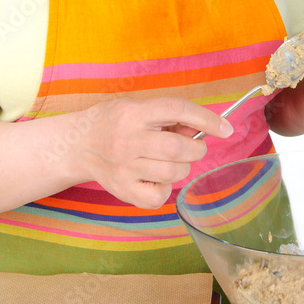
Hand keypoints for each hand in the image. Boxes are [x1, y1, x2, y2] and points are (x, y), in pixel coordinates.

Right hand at [79, 96, 233, 209]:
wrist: (78, 144)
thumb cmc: (114, 122)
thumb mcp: (137, 107)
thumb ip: (168, 116)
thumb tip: (202, 128)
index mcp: (133, 113)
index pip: (176, 110)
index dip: (206, 118)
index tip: (226, 127)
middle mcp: (127, 139)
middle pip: (177, 148)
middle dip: (195, 148)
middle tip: (191, 147)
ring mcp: (124, 167)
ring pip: (172, 172)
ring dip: (182, 167)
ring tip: (170, 161)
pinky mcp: (123, 190)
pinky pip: (159, 196)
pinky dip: (166, 189)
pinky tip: (156, 178)